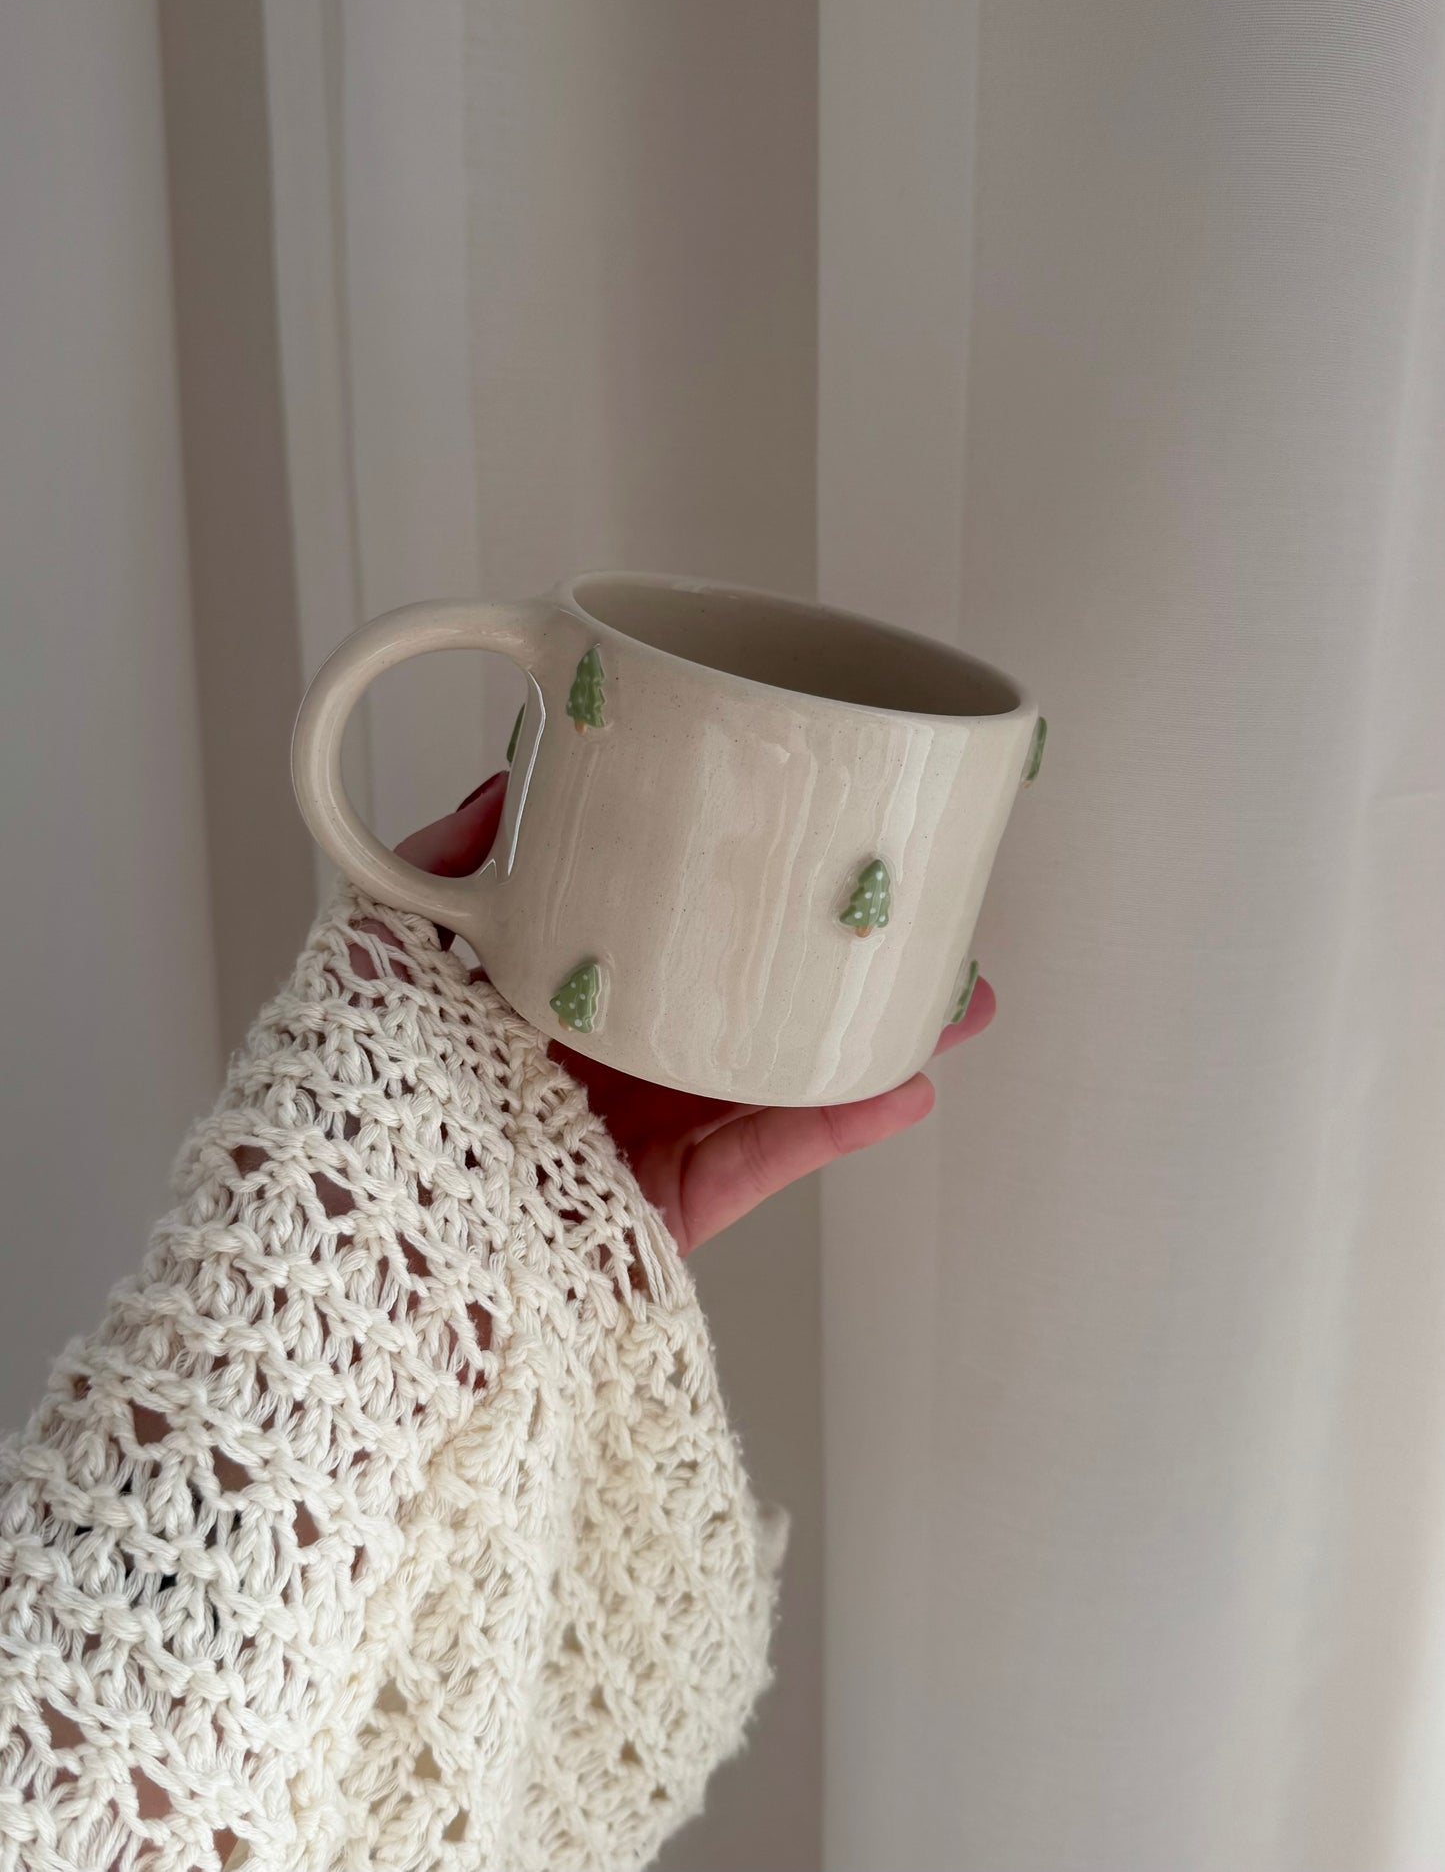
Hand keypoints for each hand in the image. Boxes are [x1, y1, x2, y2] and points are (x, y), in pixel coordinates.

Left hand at [388, 772, 995, 1253]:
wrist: (344, 1256)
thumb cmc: (354, 1100)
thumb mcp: (375, 957)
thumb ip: (431, 871)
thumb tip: (505, 785)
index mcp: (539, 1004)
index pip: (649, 935)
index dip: (726, 891)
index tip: (800, 844)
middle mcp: (597, 1070)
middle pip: (735, 1003)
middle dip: (826, 962)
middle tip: (914, 919)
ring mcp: (637, 1147)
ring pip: (770, 1080)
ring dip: (864, 1039)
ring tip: (960, 999)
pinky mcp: (663, 1220)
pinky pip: (759, 1162)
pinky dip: (831, 1123)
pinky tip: (902, 1078)